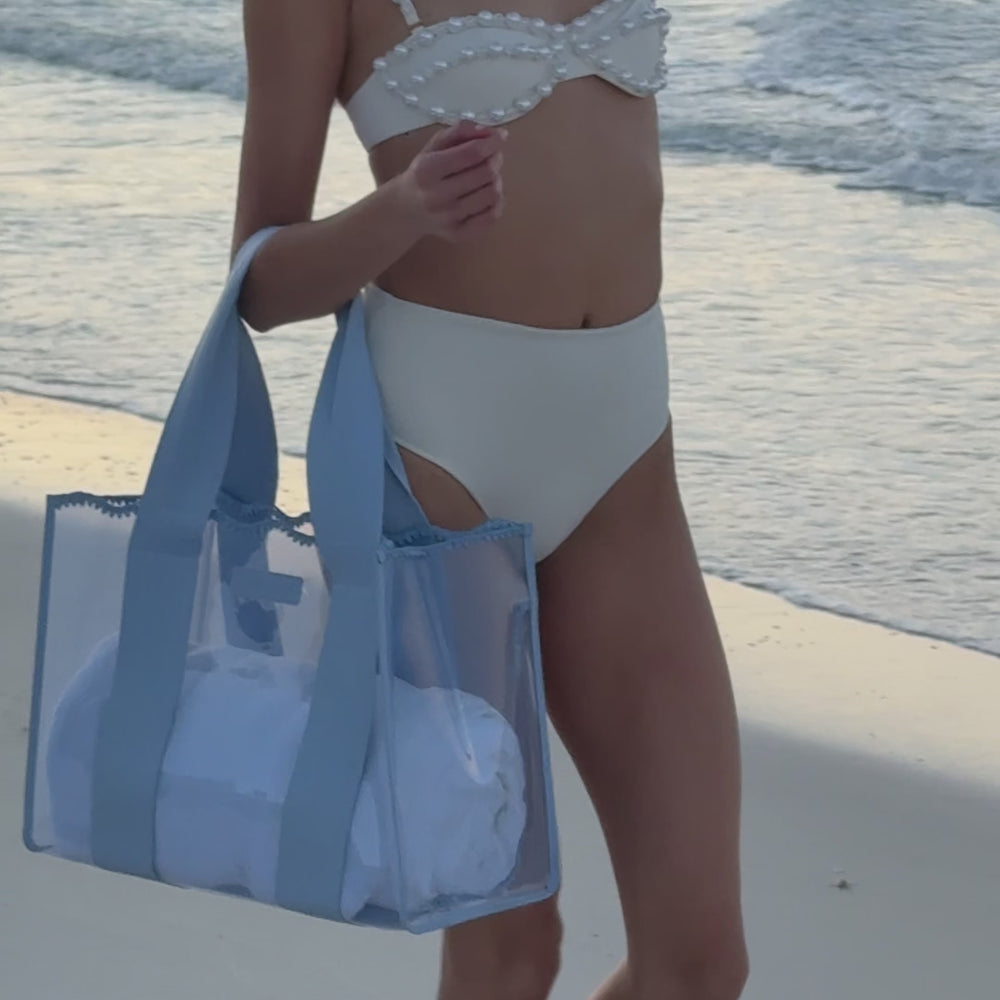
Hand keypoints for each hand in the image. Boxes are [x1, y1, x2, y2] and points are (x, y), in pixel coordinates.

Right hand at [396, 120, 506, 241]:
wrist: (406, 209)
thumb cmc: (424, 172)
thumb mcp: (435, 145)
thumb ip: (461, 132)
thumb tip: (491, 133)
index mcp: (428, 169)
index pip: (471, 154)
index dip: (492, 143)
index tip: (500, 137)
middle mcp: (436, 196)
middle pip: (486, 174)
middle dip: (495, 160)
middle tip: (492, 157)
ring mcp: (448, 219)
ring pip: (492, 194)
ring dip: (496, 181)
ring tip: (487, 177)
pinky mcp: (458, 234)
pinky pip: (492, 216)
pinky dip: (496, 202)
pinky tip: (486, 196)